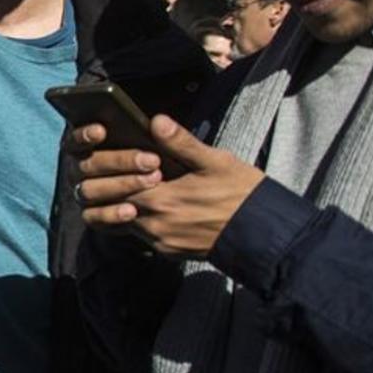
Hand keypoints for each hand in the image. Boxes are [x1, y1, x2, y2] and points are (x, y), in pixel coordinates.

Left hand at [71, 115, 265, 257]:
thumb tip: (156, 121)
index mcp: (161, 199)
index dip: (113, 171)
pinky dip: (137, 221)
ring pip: (123, 223)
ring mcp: (160, 241)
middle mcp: (154, 224)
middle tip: (114, 173)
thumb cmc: (241, 193)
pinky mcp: (168, 251)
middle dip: (109, 190)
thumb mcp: (215, 161)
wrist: (263, 233)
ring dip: (121, 207)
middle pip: (112, 206)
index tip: (116, 158)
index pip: (116, 185)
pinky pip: (140, 237)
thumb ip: (181, 143)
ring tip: (129, 188)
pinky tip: (148, 206)